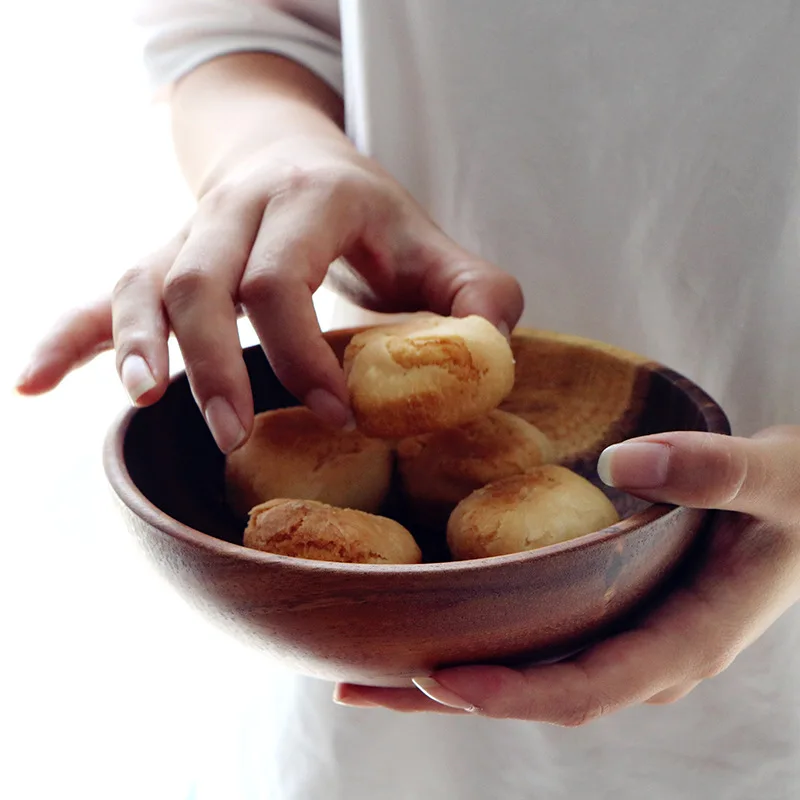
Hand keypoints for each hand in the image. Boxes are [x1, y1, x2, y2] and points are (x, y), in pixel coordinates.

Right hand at [16, 135, 522, 451]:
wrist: (304, 161)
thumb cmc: (375, 219)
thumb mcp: (436, 247)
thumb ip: (476, 295)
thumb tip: (491, 350)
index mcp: (313, 199)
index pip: (284, 278)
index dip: (303, 354)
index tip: (337, 416)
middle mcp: (237, 209)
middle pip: (200, 283)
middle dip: (214, 366)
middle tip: (237, 436)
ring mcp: (190, 230)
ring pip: (142, 283)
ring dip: (134, 349)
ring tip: (147, 404)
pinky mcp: (160, 256)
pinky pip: (99, 291)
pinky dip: (66, 338)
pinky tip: (31, 383)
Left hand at [334, 426, 799, 721]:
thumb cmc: (795, 500)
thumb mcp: (772, 480)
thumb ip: (709, 471)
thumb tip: (626, 463)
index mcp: (684, 639)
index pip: (587, 687)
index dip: (512, 693)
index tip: (437, 679)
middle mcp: (644, 655)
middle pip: (534, 694)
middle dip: (446, 697)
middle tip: (355, 685)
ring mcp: (623, 638)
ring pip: (526, 672)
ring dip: (447, 676)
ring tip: (365, 667)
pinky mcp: (608, 614)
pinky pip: (535, 640)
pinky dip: (479, 640)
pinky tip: (429, 621)